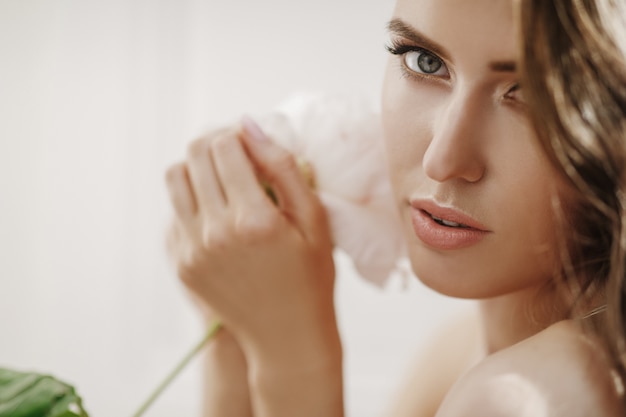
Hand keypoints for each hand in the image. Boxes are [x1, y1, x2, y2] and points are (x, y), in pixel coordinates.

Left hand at [165, 119, 338, 368]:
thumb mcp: (314, 219)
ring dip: (198, 167)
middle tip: (237, 152)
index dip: (238, 133)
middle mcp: (215, 232)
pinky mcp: (182, 263)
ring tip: (224, 178)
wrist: (287, 335)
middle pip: (194, 155)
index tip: (253, 141)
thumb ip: (283, 167)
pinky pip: (175, 211)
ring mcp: (192, 250)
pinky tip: (219, 210)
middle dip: (216, 142)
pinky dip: (193, 198)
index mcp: (253, 219)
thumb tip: (250, 124)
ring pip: (175, 178)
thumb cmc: (311, 276)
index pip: (225, 146)